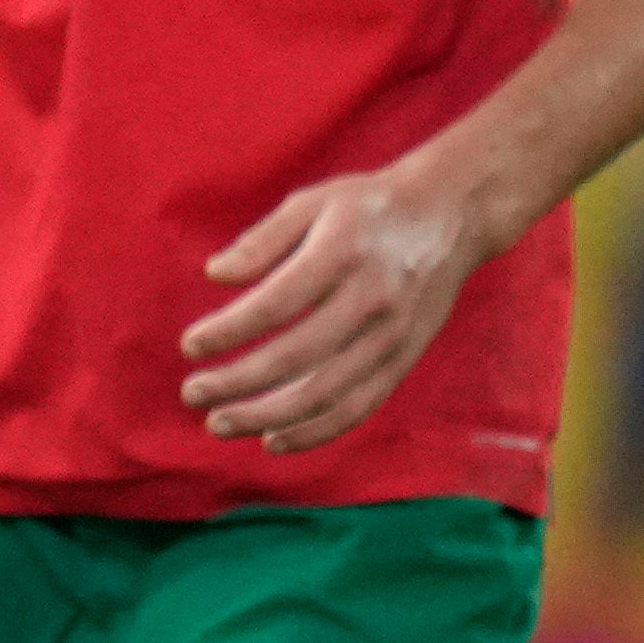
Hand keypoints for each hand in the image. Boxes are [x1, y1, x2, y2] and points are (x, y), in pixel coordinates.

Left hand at [185, 156, 500, 450]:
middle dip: (238, 383)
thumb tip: (214, 275)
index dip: (229, 331)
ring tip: (219, 423)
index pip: (276, 305)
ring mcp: (393, 335)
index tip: (190, 346)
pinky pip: (359, 406)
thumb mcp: (314, 202)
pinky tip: (273, 440)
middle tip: (192, 393)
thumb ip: (263, 240)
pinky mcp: (405, 358)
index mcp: (343, 254)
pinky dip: (316, 431)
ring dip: (268, 417)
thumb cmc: (369, 207)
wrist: (453, 215)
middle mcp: (372, 299)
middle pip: (297, 356)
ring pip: (327, 393)